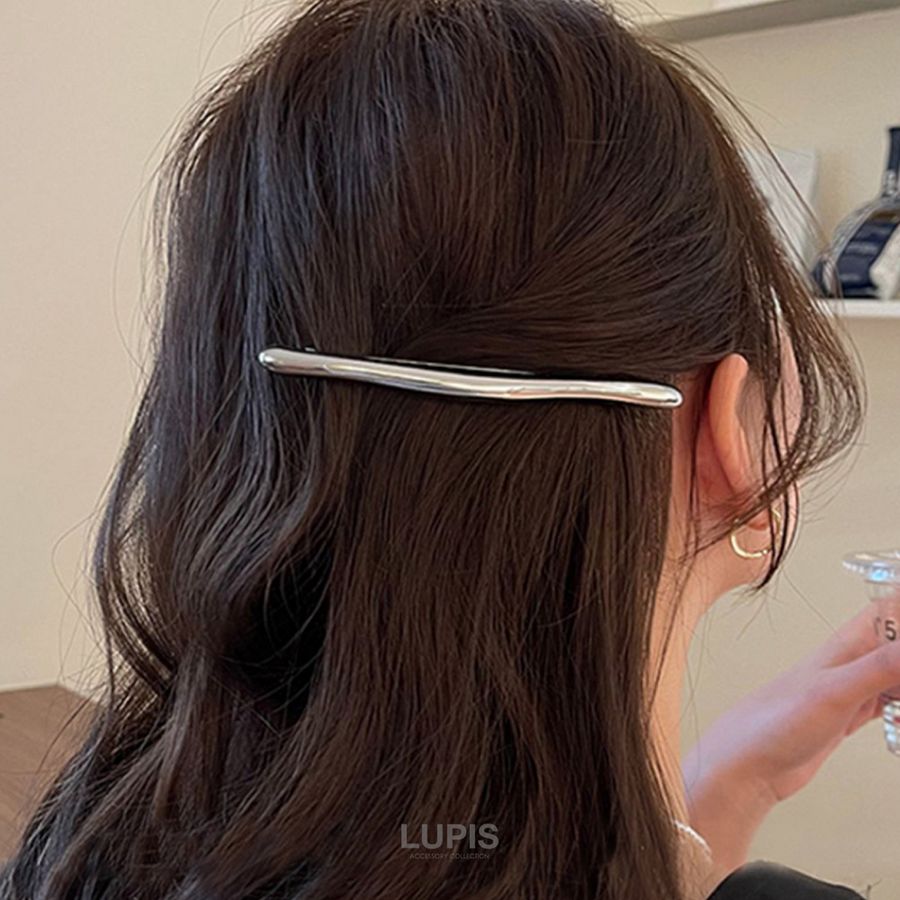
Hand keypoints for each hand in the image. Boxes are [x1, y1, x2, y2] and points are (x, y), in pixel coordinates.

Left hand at [682, 601, 899, 877]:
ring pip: (895, 674)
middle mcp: (849, 661)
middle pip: (896, 642)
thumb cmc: (774, 722)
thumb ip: (879, 667)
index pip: (889, 610)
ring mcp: (850, 689)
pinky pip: (888, 701)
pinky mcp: (848, 715)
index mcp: (845, 644)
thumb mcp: (834, 692)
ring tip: (898, 702)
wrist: (747, 763)